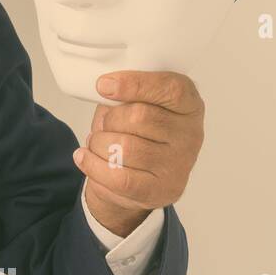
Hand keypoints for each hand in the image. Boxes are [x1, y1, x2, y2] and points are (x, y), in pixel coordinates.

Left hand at [73, 71, 205, 236]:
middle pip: (140, 116)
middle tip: (104, 124)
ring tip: (97, 142)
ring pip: (124, 147)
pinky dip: (93, 164)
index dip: (135, 84)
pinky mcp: (161, 190)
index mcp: (188, 105)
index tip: (103, 85)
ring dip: (99, 143)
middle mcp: (191, 134)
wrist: (138, 179)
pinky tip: (84, 156)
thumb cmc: (135, 132)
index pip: (171, 89)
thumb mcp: (133, 104)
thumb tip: (105, 87)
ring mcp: (178, 165)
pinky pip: (118, 176)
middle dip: (109, 119)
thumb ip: (126, 94)